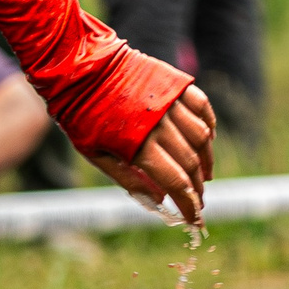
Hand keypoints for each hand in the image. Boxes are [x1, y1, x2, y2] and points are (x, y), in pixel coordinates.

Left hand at [84, 82, 215, 225]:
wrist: (80, 69)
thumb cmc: (81, 115)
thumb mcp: (95, 154)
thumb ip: (127, 178)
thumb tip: (159, 200)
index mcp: (138, 145)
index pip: (175, 182)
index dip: (189, 203)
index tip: (195, 218)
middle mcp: (160, 124)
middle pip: (190, 163)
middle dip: (197, 187)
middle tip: (198, 200)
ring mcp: (170, 102)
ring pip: (201, 137)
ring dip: (206, 159)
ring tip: (204, 175)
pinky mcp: (175, 84)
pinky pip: (202, 107)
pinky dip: (208, 125)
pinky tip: (207, 139)